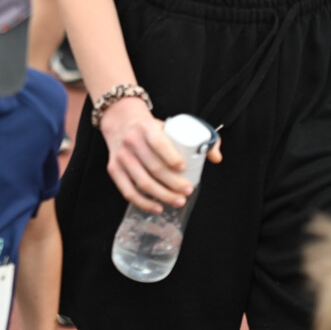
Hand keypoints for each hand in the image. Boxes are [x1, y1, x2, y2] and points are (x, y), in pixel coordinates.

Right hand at [99, 98, 222, 213]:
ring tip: (178, 201)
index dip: (171, 157)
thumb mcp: (169, 125)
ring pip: (143, 182)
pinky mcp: (114, 169)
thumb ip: (197, 138)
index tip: (184, 168)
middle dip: (173, 183)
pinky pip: (128, 191)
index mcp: (146, 128)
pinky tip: (157, 207)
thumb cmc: (151, 128)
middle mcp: (131, 141)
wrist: (121, 122)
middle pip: (154, 167)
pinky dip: (143, 202)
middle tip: (188, 191)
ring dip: (162, 195)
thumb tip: (216, 158)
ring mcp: (121, 157)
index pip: (159, 143)